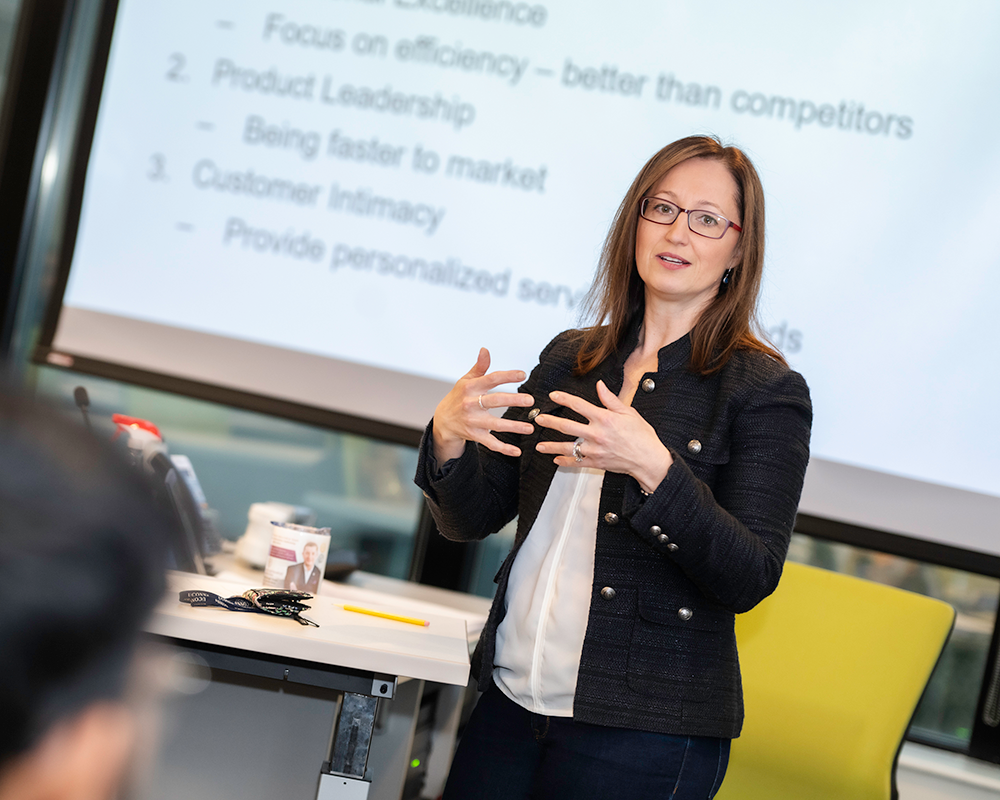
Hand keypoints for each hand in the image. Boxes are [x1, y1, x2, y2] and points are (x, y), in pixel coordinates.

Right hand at [432, 348, 534, 460]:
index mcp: (470, 388)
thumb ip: (480, 366)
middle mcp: (471, 404)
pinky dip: (504, 449)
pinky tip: (517, 451)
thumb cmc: (458, 397)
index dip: (507, 376)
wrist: (443, 420)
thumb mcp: (466, 380)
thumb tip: (485, 350)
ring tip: (529, 427)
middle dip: (513, 400)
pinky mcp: (475, 435)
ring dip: (513, 427)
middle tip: (530, 400)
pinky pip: (491, 443)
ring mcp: (473, 421)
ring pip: (495, 425)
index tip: (523, 374)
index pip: (491, 379)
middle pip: (494, 401)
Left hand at [534, 380, 672, 492]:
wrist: (649, 459)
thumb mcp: (628, 412)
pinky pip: (577, 463)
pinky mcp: (596, 463)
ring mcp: (595, 450)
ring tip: (540, 446)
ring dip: (551, 447)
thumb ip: (610, 399)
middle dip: (550, 422)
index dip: (564, 398)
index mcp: (604, 419)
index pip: (579, 405)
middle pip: (567, 426)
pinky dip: (565, 462)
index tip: (553, 395)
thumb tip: (600, 386)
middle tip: (539, 420)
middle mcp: (597, 434)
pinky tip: (556, 460)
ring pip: (568, 447)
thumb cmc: (642, 436)